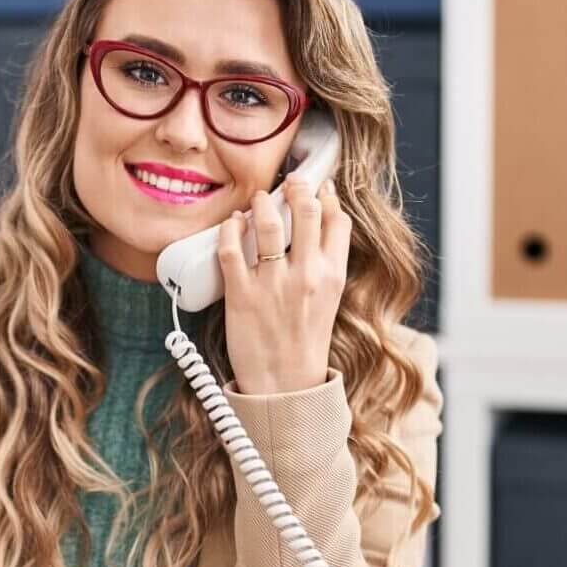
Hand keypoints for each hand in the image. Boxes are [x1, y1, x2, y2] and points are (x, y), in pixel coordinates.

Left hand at [218, 174, 350, 395]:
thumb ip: (326, 265)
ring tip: (258, 199)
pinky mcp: (241, 296)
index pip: (337, 220)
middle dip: (297, 187)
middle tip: (288, 182)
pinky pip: (231, 250)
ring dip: (262, 202)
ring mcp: (273, 285)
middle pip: (306, 210)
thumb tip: (319, 229)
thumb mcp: (329, 301)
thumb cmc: (304, 342)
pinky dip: (230, 229)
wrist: (285, 384)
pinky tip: (232, 224)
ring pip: (268, 222)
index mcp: (332, 276)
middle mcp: (306, 275)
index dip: (327, 196)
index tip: (318, 185)